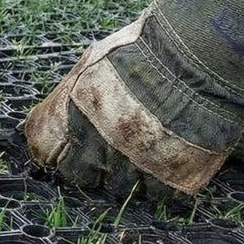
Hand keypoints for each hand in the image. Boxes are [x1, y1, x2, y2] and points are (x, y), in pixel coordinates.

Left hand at [25, 0, 243, 198]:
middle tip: (108, 151)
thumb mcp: (95, 62)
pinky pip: (157, 194)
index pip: (43, 150)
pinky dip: (161, 181)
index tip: (64, 148)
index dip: (54, 150)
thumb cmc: (145, 50)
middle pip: (79, 176)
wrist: (199, 56)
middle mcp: (95, 146)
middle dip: (89, 166)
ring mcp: (131, 165)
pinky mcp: (170, 177)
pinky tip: (168, 158)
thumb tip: (60, 106)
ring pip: (119, 188)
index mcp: (71, 116)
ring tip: (144, 150)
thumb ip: (75, 90)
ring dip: (128, 174)